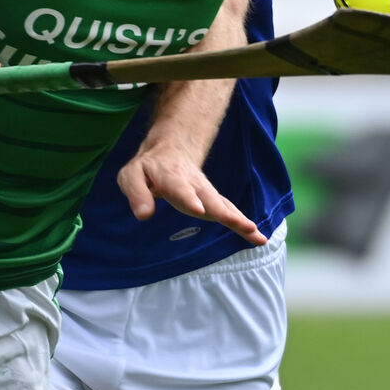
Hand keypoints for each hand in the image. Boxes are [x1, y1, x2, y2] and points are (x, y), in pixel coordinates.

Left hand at [117, 144, 267, 245]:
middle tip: (239, 223)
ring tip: (255, 234)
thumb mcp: (130, 175)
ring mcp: (205, 192)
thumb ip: (136, 193)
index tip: (199, 209)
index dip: (189, 198)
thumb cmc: (147, 167)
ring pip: (224, 206)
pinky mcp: (212, 201)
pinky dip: (243, 224)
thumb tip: (144, 215)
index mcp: (171, 176)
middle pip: (210, 198)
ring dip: (239, 219)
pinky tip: (258, 239)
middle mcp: (193, 184)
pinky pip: (229, 211)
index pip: (180, 188)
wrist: (170, 150)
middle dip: (224, 212)